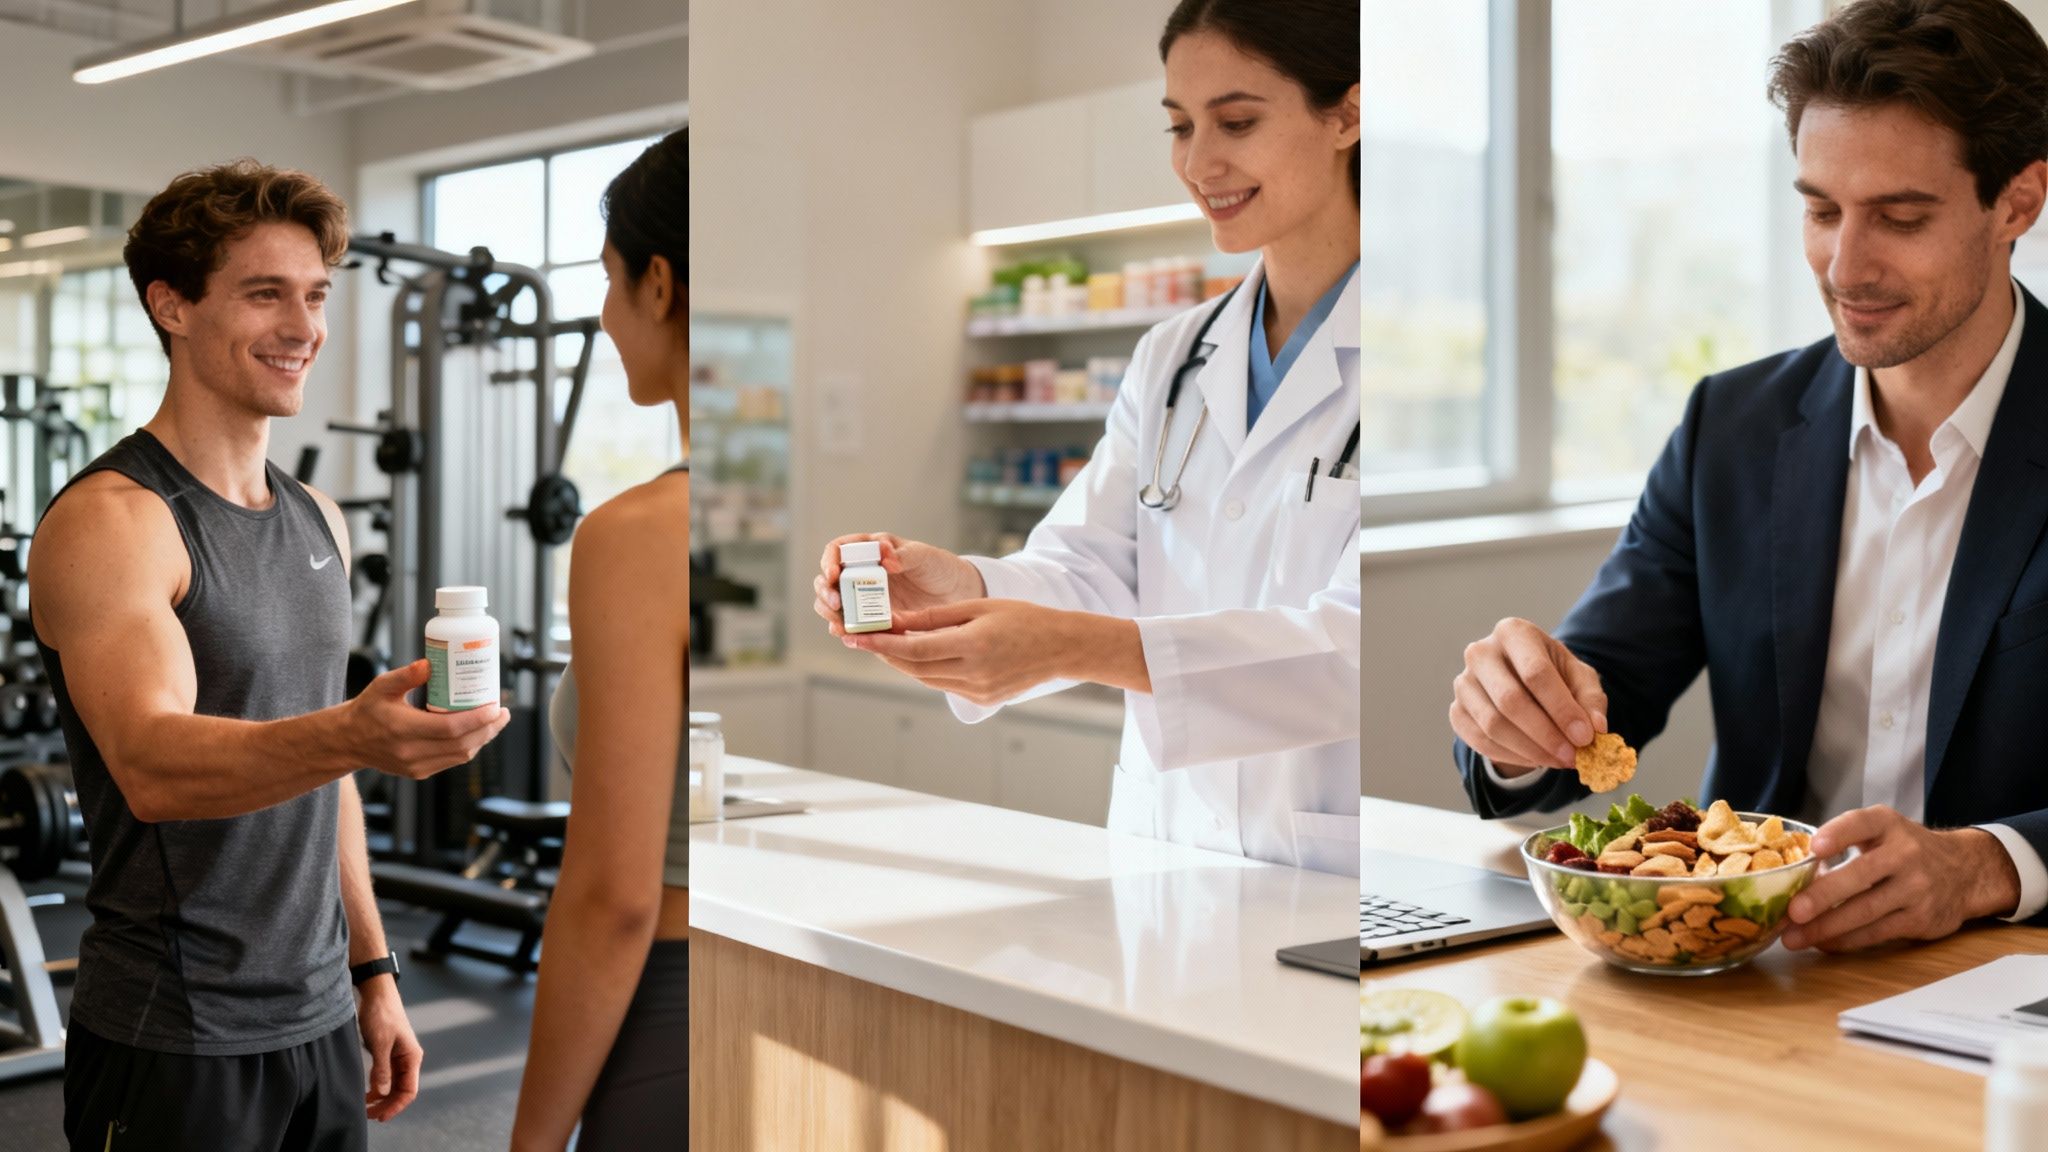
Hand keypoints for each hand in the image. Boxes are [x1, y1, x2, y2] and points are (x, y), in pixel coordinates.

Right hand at [348, 660, 512, 780]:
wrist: (348, 742)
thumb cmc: (367, 710)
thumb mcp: (381, 687)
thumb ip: (405, 675)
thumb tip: (429, 664)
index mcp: (402, 729)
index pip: (450, 728)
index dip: (477, 719)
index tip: (495, 706)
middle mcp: (410, 751)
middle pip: (462, 744)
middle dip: (488, 729)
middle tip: (503, 712)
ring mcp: (416, 766)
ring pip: (460, 755)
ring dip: (482, 738)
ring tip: (495, 720)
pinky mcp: (419, 772)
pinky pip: (452, 761)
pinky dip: (469, 746)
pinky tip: (477, 732)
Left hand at [355, 976, 421, 1121]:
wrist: (377, 994)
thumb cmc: (382, 1015)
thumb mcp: (380, 1043)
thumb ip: (382, 1069)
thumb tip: (382, 1092)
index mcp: (412, 1058)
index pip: (409, 1090)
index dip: (396, 1105)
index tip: (380, 1115)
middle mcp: (408, 1060)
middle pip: (401, 1090)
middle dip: (387, 1104)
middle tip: (368, 1114)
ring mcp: (398, 1057)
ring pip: (393, 1085)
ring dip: (381, 1097)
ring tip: (365, 1107)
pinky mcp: (388, 1054)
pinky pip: (385, 1076)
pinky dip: (377, 1087)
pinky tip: (366, 1092)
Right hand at [812, 533, 984, 637]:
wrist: (957, 594)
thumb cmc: (939, 567)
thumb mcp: (924, 556)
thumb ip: (904, 554)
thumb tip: (885, 558)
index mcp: (869, 550)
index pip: (837, 550)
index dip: (829, 561)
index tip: (834, 574)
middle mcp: (860, 573)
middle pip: (828, 580)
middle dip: (826, 592)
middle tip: (837, 603)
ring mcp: (863, 598)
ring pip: (832, 604)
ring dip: (830, 614)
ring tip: (840, 623)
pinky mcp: (870, 620)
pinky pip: (850, 625)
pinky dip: (845, 630)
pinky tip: (849, 635)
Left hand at [845, 599, 1080, 704]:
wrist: (1061, 647)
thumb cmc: (1022, 618)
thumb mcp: (979, 607)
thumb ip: (936, 616)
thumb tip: (898, 620)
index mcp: (973, 645)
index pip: (915, 648)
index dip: (882, 643)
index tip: (857, 636)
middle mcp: (974, 673)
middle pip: (915, 667)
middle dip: (886, 653)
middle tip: (863, 638)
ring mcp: (979, 691)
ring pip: (927, 678)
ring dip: (904, 662)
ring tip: (886, 644)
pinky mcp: (983, 700)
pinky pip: (945, 685)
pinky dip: (928, 670)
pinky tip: (919, 656)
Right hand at [1448, 618, 1607, 774]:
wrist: (1519, 680)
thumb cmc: (1553, 674)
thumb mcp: (1579, 678)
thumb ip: (1590, 700)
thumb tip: (1595, 727)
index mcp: (1514, 633)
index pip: (1536, 673)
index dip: (1562, 709)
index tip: (1585, 737)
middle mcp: (1481, 653)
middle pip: (1510, 700)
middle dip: (1546, 735)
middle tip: (1572, 757)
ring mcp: (1463, 682)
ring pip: (1493, 725)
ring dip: (1531, 750)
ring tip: (1559, 760)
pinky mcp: (1456, 710)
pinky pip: (1481, 741)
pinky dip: (1513, 757)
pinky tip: (1537, 759)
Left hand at [1780, 806, 2020, 951]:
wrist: (1965, 872)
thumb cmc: (1906, 850)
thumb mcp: (1882, 831)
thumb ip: (1845, 842)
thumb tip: (1796, 871)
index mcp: (1888, 825)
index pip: (1861, 823)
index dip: (1838, 834)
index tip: (1814, 847)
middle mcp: (1905, 854)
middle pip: (1860, 875)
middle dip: (1823, 896)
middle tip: (1792, 911)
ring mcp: (1915, 888)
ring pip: (1865, 911)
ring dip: (1826, 927)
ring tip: (1793, 937)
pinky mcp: (1920, 919)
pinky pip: (1876, 932)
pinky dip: (1846, 940)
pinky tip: (1822, 942)